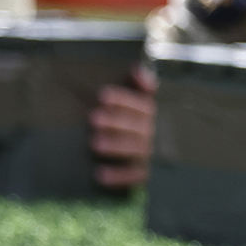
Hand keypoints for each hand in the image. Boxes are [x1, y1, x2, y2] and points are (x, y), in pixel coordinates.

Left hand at [90, 63, 157, 188]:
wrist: (129, 153)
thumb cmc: (123, 119)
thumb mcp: (130, 98)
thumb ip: (136, 84)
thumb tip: (136, 69)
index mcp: (148, 113)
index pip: (143, 104)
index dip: (124, 99)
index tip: (102, 96)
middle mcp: (151, 132)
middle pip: (140, 126)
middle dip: (117, 122)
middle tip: (93, 119)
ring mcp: (148, 153)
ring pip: (139, 150)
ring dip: (118, 146)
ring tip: (95, 144)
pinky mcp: (142, 173)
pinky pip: (135, 176)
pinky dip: (120, 176)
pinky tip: (100, 175)